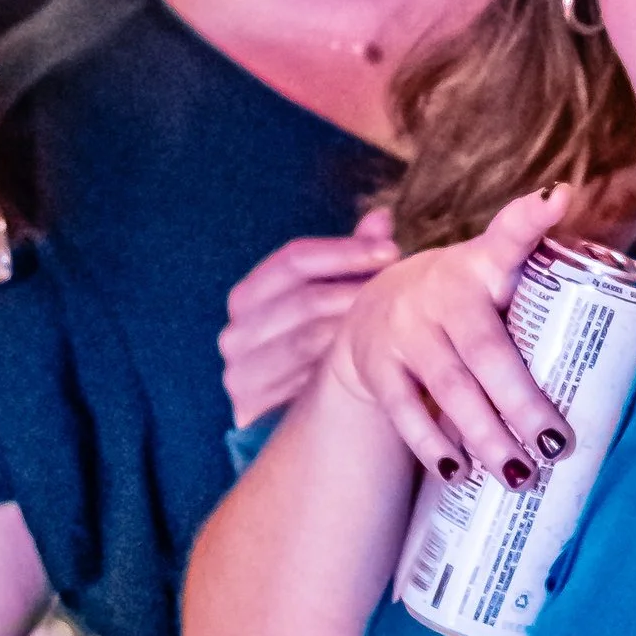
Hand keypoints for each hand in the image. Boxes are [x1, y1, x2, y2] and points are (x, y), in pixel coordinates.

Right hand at [222, 207, 397, 431]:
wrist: (294, 420)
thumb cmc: (317, 349)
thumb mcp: (332, 301)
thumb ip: (351, 258)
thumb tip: (381, 215)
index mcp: (248, 295)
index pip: (293, 259)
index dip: (345, 252)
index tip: (392, 252)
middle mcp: (235, 331)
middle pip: (303, 299)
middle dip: (356, 292)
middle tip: (400, 292)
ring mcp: (238, 371)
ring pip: (306, 340)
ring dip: (352, 331)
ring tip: (392, 325)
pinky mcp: (248, 407)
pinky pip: (302, 382)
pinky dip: (335, 371)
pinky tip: (369, 364)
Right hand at [328, 186, 576, 481]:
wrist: (375, 310)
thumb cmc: (464, 302)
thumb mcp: (495, 276)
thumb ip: (539, 278)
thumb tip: (612, 293)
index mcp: (482, 265)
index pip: (508, 237)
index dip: (531, 218)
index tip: (557, 196)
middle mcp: (441, 293)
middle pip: (486, 350)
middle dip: (522, 401)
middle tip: (556, 445)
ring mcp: (406, 331)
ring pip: (449, 387)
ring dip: (485, 436)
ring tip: (519, 474)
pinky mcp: (379, 366)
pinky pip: (406, 412)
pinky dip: (433, 446)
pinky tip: (459, 473)